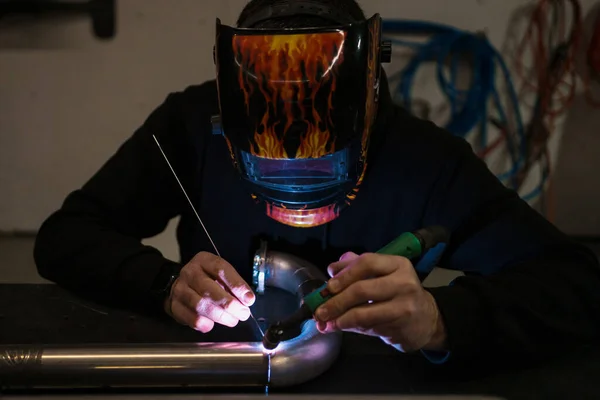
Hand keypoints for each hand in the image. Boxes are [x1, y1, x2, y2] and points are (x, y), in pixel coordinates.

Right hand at [165, 252, 255, 332]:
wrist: (180, 285)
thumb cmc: (207, 280)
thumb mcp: (220, 274)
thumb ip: (233, 285)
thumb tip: (247, 300)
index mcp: (204, 260)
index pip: (221, 269)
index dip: (237, 285)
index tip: (249, 299)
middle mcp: (190, 273)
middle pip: (210, 289)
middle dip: (230, 304)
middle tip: (243, 314)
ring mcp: (180, 289)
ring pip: (200, 305)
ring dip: (220, 316)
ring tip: (232, 320)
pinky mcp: (174, 306)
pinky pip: (191, 318)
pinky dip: (204, 324)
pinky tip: (212, 324)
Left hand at [314, 252, 446, 351]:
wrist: (427, 319)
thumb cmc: (398, 292)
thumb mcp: (383, 274)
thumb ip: (358, 267)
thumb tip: (333, 269)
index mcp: (398, 264)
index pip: (367, 263)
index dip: (344, 274)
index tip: (328, 285)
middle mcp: (404, 283)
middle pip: (362, 289)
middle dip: (336, 301)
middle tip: (320, 310)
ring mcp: (404, 307)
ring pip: (363, 313)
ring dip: (340, 319)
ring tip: (326, 323)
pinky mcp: (400, 329)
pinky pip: (368, 328)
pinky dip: (350, 328)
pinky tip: (339, 327)